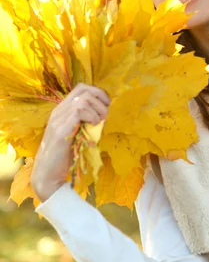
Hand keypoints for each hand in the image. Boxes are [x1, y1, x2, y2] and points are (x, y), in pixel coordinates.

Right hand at [31, 83, 110, 201]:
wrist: (47, 173)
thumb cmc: (64, 155)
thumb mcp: (78, 134)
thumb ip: (86, 122)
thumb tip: (105, 115)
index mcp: (62, 110)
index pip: (81, 88)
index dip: (97, 92)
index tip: (107, 105)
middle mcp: (59, 111)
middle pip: (83, 90)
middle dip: (100, 99)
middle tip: (106, 115)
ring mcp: (58, 119)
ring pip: (83, 100)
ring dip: (98, 110)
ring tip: (100, 122)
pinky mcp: (60, 130)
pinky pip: (78, 112)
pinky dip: (92, 117)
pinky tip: (94, 126)